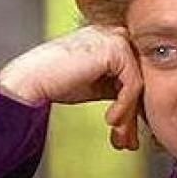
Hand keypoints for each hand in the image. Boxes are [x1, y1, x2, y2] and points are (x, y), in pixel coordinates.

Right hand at [0, 26, 141, 149]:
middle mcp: (117, 34)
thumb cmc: (57, 83)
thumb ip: (121, 87)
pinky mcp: (116, 47)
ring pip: (139, 84)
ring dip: (129, 116)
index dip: (133, 107)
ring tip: (118, 137)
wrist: (30, 80)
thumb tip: (146, 107)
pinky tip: (110, 120)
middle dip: (134, 115)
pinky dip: (124, 106)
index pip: (136, 75)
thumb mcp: (98, 85)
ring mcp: (117, 38)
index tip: (126, 134)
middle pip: (140, 79)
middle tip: (128, 142)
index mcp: (112, 40)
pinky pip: (133, 83)